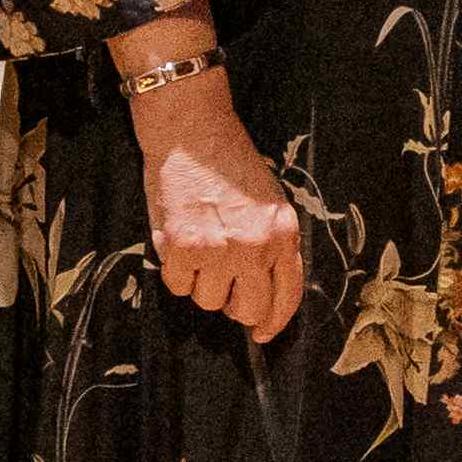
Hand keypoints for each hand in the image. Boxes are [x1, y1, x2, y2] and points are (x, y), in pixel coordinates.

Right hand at [128, 58, 304, 341]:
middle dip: (231, 303)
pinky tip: (179, 242)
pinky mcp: (186, 246)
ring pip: (208, 301)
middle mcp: (257, 246)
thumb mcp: (269, 202)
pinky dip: (175, 270)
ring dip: (200, 282)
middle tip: (219, 280)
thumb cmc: (228, 162)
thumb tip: (261, 293)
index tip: (261, 332)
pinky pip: (178, 285)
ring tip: (198, 247)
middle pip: (247, 310)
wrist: (192, 129)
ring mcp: (221, 248)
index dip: (272, 322)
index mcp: (284, 233)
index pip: (287, 297)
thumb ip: (272, 245)